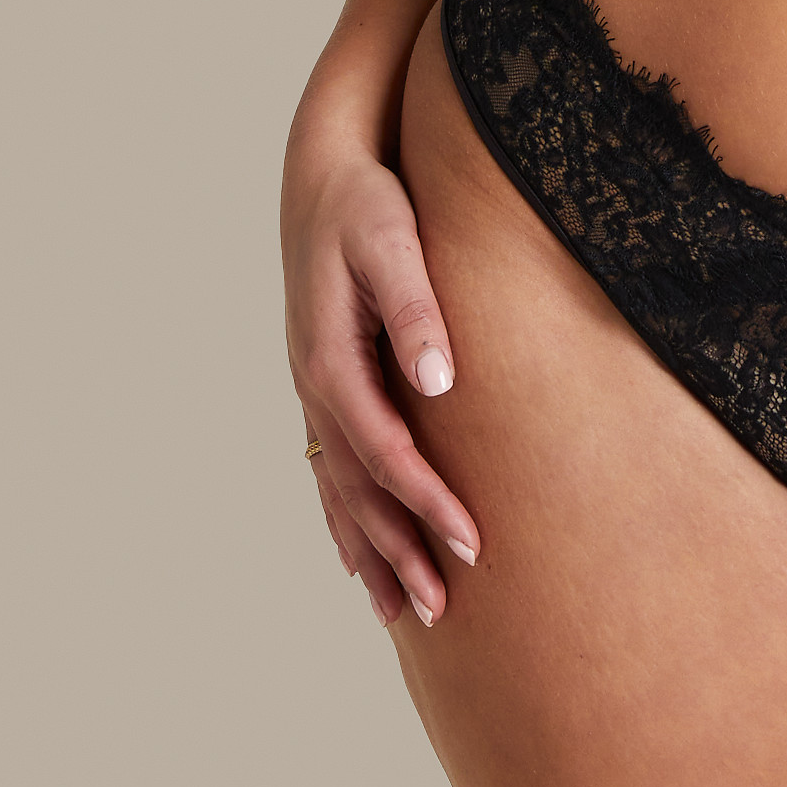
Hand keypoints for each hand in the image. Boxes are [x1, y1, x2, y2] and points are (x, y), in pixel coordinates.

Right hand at [282, 130, 481, 628]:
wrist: (322, 173)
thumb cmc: (366, 203)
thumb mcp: (393, 241)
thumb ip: (415, 309)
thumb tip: (439, 380)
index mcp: (330, 361)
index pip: (385, 453)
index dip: (427, 502)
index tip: (472, 544)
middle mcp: (314, 387)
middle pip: (358, 490)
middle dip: (400, 551)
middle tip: (445, 609)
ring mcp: (313, 390)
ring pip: (339, 491)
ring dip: (370, 552)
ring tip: (400, 614)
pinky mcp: (323, 383)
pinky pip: (329, 470)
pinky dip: (344, 520)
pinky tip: (355, 559)